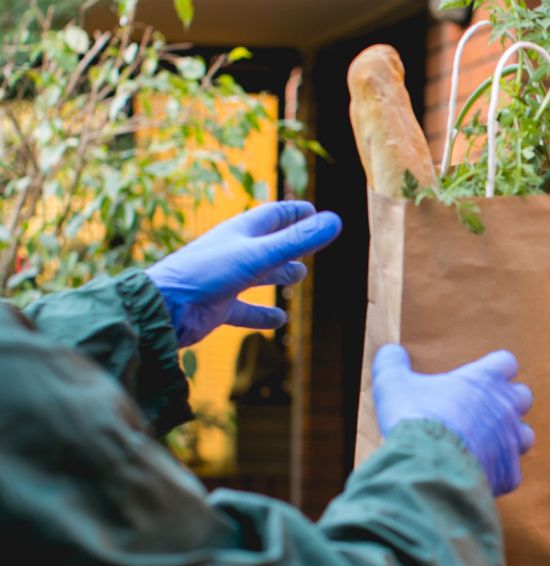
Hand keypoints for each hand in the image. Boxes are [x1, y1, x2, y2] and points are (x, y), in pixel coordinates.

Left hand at [147, 200, 341, 346]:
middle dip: (291, 243)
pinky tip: (278, 320)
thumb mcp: (258, 255)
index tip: (315, 211)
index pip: (274, 216)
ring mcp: (225, 280)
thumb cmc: (207, 273)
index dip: (296, 213)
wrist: (164, 307)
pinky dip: (263, 313)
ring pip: (259, 274)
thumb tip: (336, 221)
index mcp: (241, 232)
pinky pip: (246, 309)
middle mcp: (234, 253)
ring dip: (279, 274)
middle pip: (269, 244)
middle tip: (312, 243)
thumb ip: (297, 241)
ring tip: (299, 275)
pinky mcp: (218, 306)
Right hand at [372, 344, 534, 495]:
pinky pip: (513, 472)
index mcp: (484, 380)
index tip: (480, 378)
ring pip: (526, 435)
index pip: (506, 362)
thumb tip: (389, 351)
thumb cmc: (414, 418)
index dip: (494, 369)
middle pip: (523, 396)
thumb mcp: (393, 383)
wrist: (427, 465)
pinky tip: (479, 474)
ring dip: (509, 438)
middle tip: (481, 411)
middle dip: (507, 402)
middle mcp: (505, 407)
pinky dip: (499, 473)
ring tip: (485, 444)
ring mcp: (511, 440)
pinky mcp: (509, 472)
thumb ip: (392, 363)